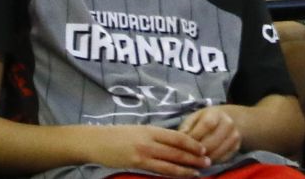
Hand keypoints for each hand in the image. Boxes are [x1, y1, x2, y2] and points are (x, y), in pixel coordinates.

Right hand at [89, 124, 208, 177]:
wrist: (96, 141)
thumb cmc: (118, 135)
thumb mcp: (140, 130)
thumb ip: (156, 135)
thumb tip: (175, 142)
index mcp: (152, 129)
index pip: (178, 137)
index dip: (193, 144)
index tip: (204, 149)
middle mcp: (150, 140)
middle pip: (177, 150)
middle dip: (194, 157)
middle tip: (208, 162)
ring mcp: (143, 153)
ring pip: (169, 163)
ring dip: (185, 169)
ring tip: (197, 172)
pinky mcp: (136, 163)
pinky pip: (157, 170)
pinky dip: (170, 173)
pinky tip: (178, 175)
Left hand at [178, 105, 242, 163]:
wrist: (227, 120)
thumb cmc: (205, 120)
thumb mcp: (194, 118)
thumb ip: (186, 128)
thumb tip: (179, 139)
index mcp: (216, 114)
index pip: (207, 125)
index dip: (195, 137)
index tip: (184, 145)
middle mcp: (228, 124)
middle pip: (212, 143)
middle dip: (197, 153)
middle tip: (187, 158)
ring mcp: (234, 136)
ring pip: (217, 153)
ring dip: (203, 160)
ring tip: (194, 161)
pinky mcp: (236, 147)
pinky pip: (222, 159)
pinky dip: (212, 162)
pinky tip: (204, 160)